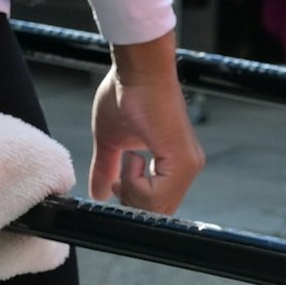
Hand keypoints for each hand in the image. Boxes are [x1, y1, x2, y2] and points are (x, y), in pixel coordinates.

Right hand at [88, 34, 204, 214]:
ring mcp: (187, 166)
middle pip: (155, 214)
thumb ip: (106, 169)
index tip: (115, 182)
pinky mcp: (182, 162)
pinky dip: (134, 183)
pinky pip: (155, 197)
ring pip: (154, 209)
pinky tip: (134, 157)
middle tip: (119, 173)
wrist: (138, 70)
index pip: (155, 206)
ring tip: (128, 158)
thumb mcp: (111, 142)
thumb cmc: (127, 94)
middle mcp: (186, 167)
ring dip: (129, 188)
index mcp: (173, 164)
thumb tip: (98, 194)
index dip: (130, 202)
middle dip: (128, 199)